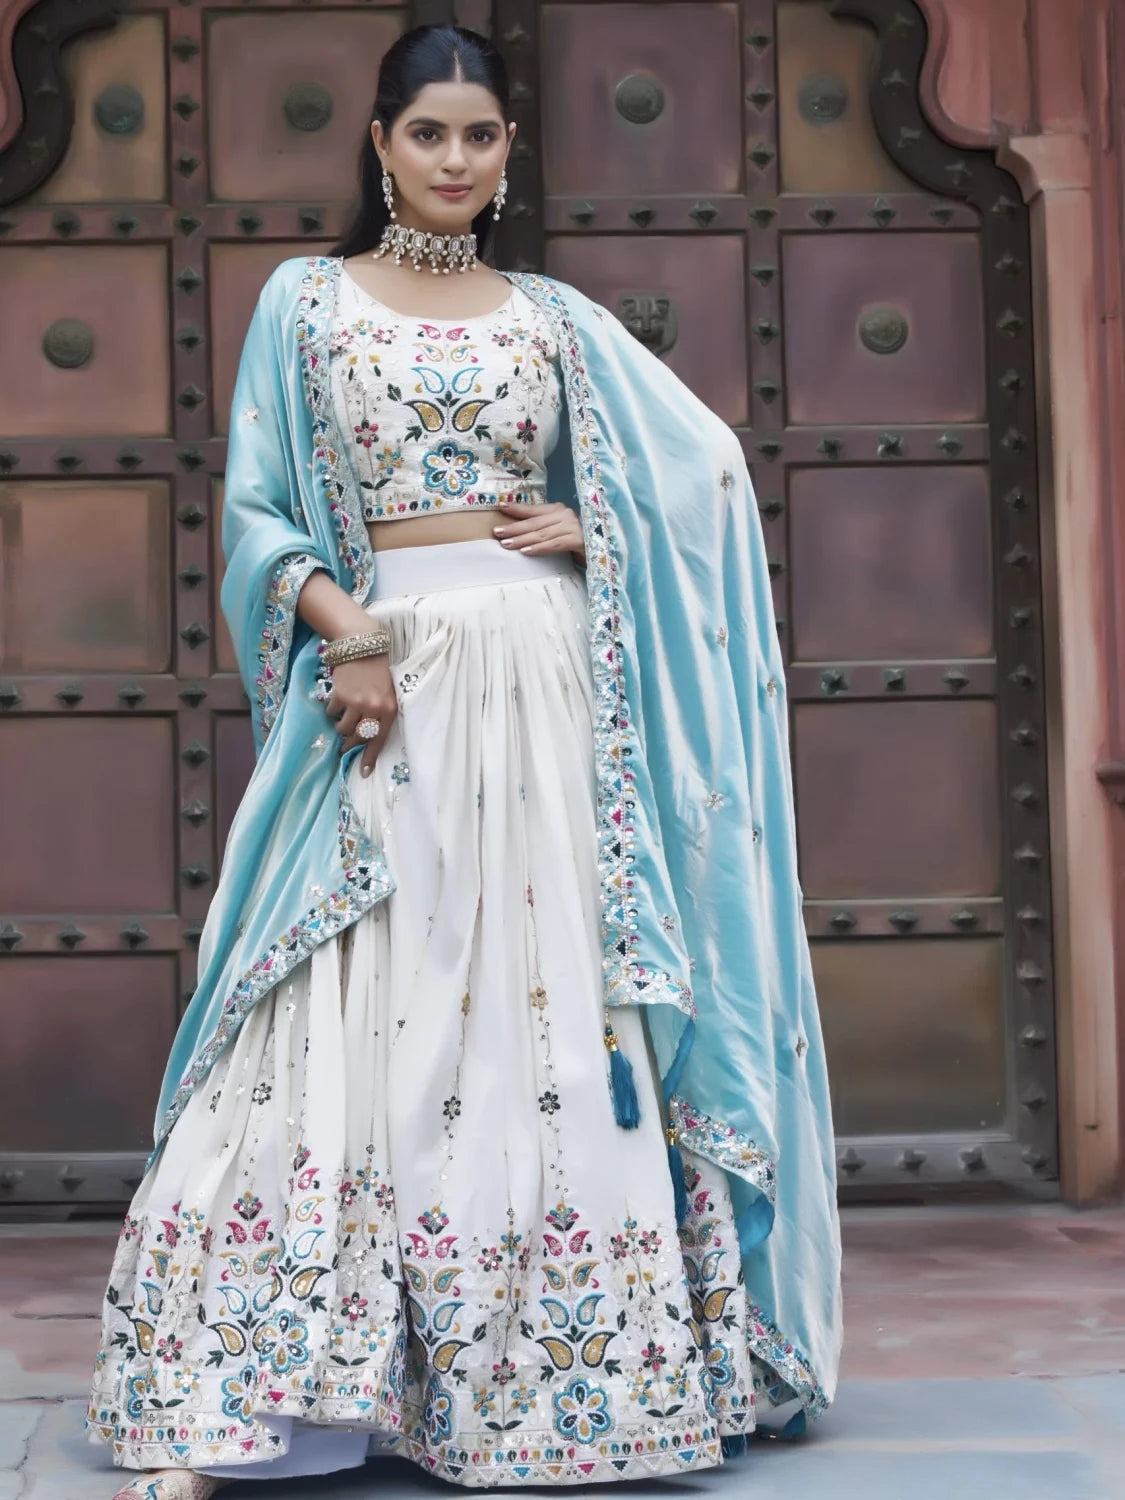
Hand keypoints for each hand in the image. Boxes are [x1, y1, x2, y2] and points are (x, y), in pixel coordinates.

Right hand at [325, 654, 397, 776]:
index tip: (363, 772)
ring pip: (342, 728)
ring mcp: (356, 702)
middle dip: (349, 743)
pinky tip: (337, 700)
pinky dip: (332, 709)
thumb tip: (365, 738)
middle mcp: (374, 708)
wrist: (362, 646)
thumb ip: (379, 714)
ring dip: (340, 726)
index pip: (379, 739)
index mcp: (389, 709)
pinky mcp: (340, 695)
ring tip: (342, 717)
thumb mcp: (387, 693)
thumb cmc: (377, 672)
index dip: (369, 757)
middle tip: (343, 746)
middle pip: (358, 737)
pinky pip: (332, 712)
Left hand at [493, 501, 584, 560]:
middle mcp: (566, 515)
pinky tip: (526, 552)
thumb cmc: (575, 544)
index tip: (500, 507)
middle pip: (535, 522)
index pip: (534, 510)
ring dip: (522, 540)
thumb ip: (542, 528)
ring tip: (506, 544)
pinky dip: (539, 548)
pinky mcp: (579, 540)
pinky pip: (554, 544)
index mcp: (559, 510)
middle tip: (497, 532)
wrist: (601, 554)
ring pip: (542, 534)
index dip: (517, 509)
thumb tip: (515, 532)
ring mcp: (573, 527)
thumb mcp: (557, 532)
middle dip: (514, 527)